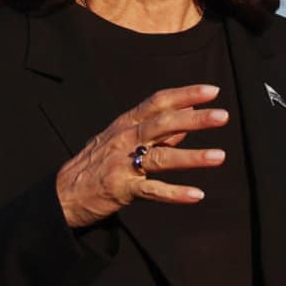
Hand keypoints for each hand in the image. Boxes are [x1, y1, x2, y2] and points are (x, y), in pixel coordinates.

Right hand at [56, 85, 227, 227]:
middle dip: (194, 119)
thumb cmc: (98, 162)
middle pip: (163, 124)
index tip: (213, 91)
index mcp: (126, 123)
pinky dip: (175, 193)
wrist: (62, 193)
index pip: (158, 102)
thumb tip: (189, 115)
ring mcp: (122, 164)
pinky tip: (197, 195)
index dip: (185, 94)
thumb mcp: (122, 138)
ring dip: (192, 156)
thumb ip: (158, 129)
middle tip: (223, 116)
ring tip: (220, 156)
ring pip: (161, 157)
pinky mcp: (121, 189)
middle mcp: (125, 139)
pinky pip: (152, 190)